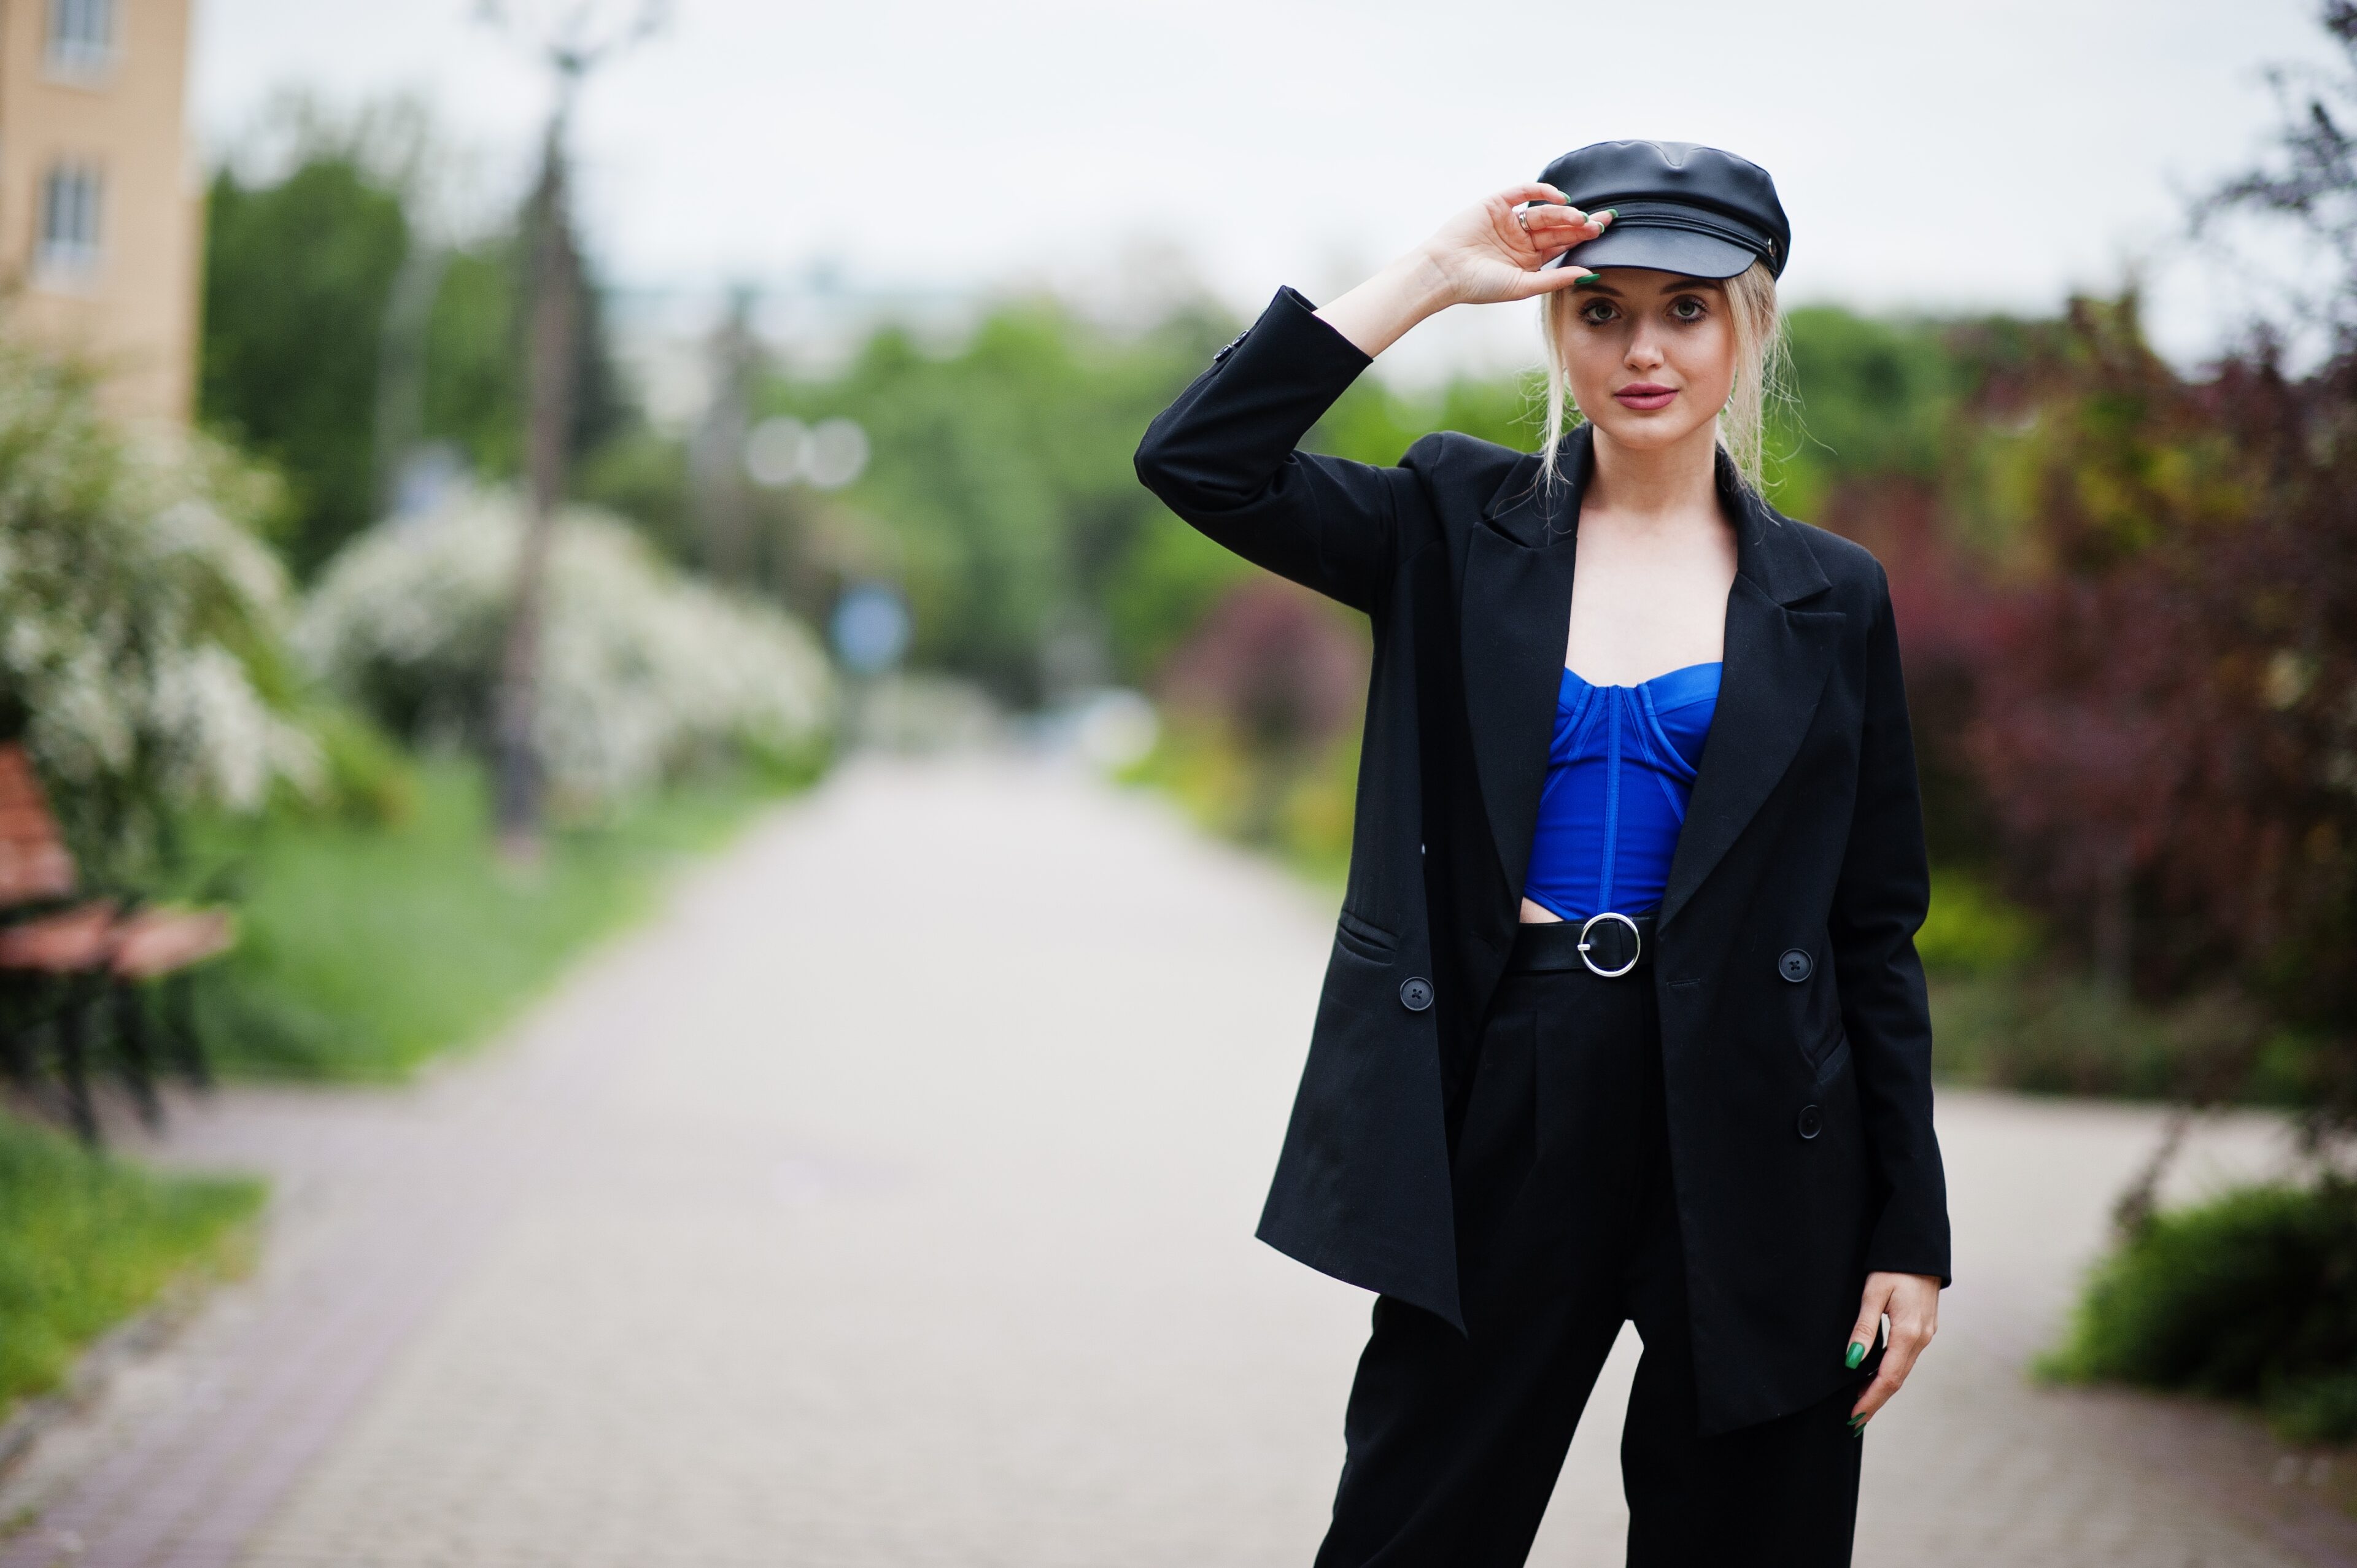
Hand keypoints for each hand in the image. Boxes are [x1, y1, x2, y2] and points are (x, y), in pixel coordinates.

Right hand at [1414, 183, 1609, 306]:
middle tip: (1602, 220)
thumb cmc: (1479, 285)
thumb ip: (1555, 279)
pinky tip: (1559, 197)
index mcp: (1529, 260)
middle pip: (1558, 226)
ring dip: (1563, 212)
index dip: (1582, 237)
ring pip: (1544, 211)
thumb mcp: (1523, 285)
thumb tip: (1589, 274)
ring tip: (1579, 216)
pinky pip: (1523, 192)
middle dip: (1580, 223)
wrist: (1444, 272)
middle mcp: (1522, 239)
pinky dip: (1542, 191)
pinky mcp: (1497, 204)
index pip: (1562, 244)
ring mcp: (1510, 221)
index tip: (1603, 231)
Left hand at [1846, 1271, 1939, 1431]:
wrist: (1920, 1249)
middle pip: (1896, 1380)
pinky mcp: (1923, 1329)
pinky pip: (1905, 1359)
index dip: (1869, 1399)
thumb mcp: (1873, 1293)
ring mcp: (1925, 1335)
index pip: (1888, 1378)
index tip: (1853, 1417)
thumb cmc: (1893, 1266)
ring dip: (1881, 1389)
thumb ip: (1864, 1328)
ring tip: (1859, 1404)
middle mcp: (1921, 1339)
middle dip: (1874, 1401)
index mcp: (1909, 1334)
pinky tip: (1874, 1376)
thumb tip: (1851, 1361)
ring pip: (1901, 1371)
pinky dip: (1889, 1373)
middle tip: (1853, 1421)